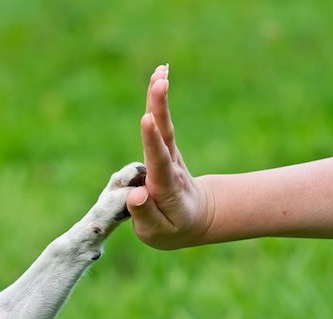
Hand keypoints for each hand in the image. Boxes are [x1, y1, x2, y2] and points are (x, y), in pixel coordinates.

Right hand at [126, 65, 212, 249]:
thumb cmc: (172, 228)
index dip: (152, 141)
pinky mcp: (165, 147)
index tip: (147, 120)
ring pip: (164, 124)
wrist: (196, 217)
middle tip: (160, 82)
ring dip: (160, 98)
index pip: (158, 162)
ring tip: (160, 71)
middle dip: (160, 108)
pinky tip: (159, 75)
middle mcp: (170, 166)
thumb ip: (146, 214)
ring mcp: (169, 154)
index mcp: (166, 188)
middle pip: (165, 135)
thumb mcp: (158, 233)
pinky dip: (158, 99)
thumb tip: (136, 194)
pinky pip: (161, 122)